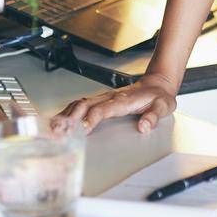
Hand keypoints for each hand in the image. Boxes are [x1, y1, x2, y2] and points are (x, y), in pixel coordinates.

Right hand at [48, 73, 177, 135]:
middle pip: (84, 105)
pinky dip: (69, 111)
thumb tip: (144, 127)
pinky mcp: (101, 100)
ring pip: (80, 103)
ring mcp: (104, 97)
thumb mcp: (163, 106)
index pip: (102, 110)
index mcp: (123, 101)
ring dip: (66, 114)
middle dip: (70, 118)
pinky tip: (61, 119)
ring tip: (53, 128)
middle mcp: (110, 97)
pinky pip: (81, 104)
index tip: (80, 131)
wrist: (158, 84)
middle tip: (58, 132)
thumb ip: (154, 116)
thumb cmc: (159, 97)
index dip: (89, 119)